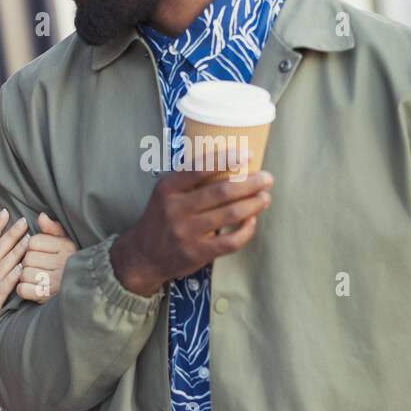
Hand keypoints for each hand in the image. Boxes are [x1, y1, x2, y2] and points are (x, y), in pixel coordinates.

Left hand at [19, 213, 77, 301]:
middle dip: (28, 261)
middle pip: (27, 258)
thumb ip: (53, 228)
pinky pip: (23, 289)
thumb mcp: (66, 241)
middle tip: (37, 265)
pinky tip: (32, 287)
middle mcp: (62, 263)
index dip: (31, 246)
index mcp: (65, 246)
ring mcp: (55, 282)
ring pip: (24, 274)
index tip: (39, 251)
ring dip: (25, 276)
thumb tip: (41, 216)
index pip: (33, 242)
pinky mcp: (47, 297)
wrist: (84, 288)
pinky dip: (24, 289)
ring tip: (36, 276)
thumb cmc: (69, 261)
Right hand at [110, 145, 272, 296]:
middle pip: (221, 192)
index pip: (201, 168)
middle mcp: (175, 208)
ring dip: (253, 204)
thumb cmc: (162, 219)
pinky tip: (252, 222)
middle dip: (249, 183)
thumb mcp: (166, 194)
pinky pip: (229, 241)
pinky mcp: (195, 253)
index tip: (248, 154)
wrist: (143, 256)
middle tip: (267, 178)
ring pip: (229, 215)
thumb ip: (191, 181)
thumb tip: (232, 165)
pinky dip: (245, 231)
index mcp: (167, 188)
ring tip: (265, 197)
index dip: (227, 159)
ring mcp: (185, 232)